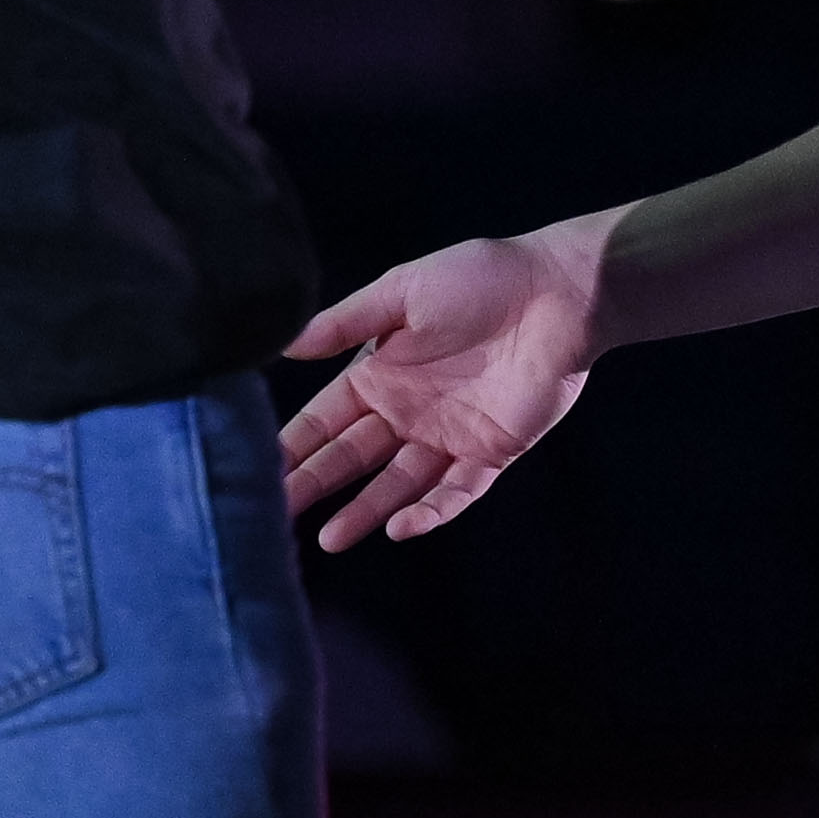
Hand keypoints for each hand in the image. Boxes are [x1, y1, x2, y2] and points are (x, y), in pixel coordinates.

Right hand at [279, 214, 610, 547]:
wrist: (560, 292)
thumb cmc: (482, 279)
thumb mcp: (404, 290)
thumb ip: (348, 322)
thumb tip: (286, 346)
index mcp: (381, 373)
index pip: (325, 419)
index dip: (294, 445)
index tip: (258, 471)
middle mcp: (407, 411)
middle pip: (351, 458)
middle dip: (313, 485)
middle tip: (274, 515)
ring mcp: (448, 436)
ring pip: (396, 485)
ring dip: (364, 511)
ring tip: (328, 538)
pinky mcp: (490, 453)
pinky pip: (455, 492)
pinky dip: (429, 511)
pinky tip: (400, 527)